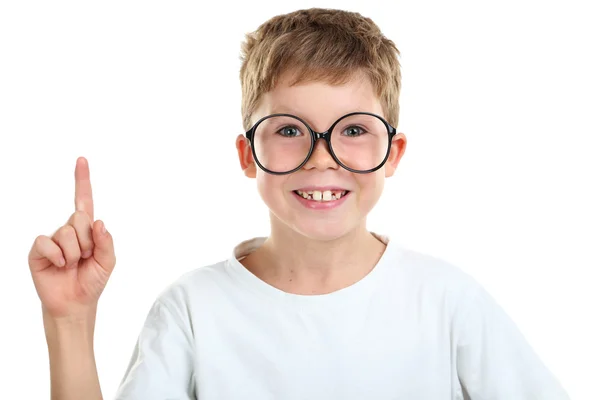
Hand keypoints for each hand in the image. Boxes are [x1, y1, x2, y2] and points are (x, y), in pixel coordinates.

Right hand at [28, 157, 115, 319]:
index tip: (82, 160)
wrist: (75, 304)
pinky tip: (60, 266)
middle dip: (88, 240)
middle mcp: (69, 230)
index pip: (84, 200)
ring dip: (75, 252)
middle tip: (86, 257)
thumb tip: (99, 222)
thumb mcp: (108, 262)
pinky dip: (58, 256)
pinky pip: (47, 242)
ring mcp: (52, 240)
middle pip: (80, 217)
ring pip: (67, 232)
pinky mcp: (38, 250)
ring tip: (73, 264)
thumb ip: (106, 242)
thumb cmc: (91, 281)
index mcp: (86, 230)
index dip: (82, 180)